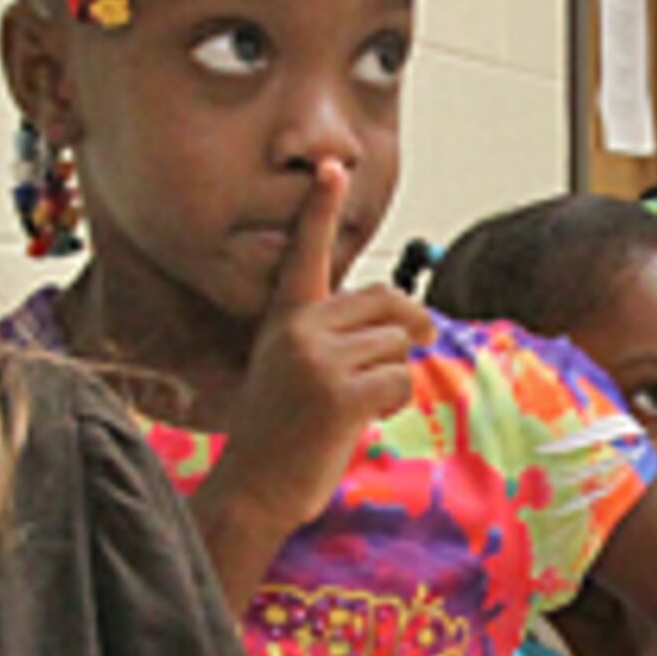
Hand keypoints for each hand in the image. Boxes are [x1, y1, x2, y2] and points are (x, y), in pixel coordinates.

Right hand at [205, 161, 429, 534]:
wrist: (253, 491)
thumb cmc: (282, 436)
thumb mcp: (294, 372)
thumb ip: (332, 339)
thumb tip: (403, 323)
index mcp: (284, 320)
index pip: (305, 255)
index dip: (319, 209)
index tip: (332, 164)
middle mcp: (298, 330)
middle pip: (386, 302)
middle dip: (404, 332)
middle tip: (397, 361)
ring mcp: (317, 359)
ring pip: (399, 344)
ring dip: (394, 377)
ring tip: (356, 406)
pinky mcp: (339, 392)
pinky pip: (401, 379)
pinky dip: (395, 403)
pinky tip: (362, 422)